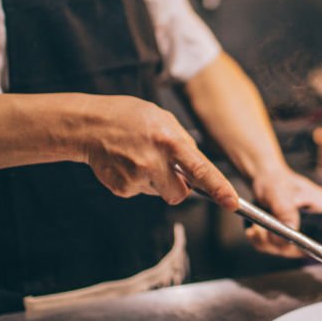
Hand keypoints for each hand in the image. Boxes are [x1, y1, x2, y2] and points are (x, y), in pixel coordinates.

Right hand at [79, 95, 237, 209]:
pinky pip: (141, 192)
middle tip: (164, 167)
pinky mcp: (121, 189)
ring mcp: (135, 177)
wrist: (88, 125)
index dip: (219, 188)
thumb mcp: (163, 119)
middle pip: (180, 193)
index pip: (201, 170)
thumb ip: (183, 144)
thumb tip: (197, 169)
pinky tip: (127, 163)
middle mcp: (153, 161)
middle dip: (178, 186)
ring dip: (156, 181)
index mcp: (169, 141)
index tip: (232, 202)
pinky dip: (137, 181)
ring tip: (140, 157)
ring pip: (160, 193)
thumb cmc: (129, 118)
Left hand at [247, 168, 321, 257]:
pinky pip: (277, 247)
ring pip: (287, 250)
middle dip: (279, 243)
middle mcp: (316, 222)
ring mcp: (302, 229)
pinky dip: (263, 243)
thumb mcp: (279, 193)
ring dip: (267, 243)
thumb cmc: (274, 179)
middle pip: (303, 247)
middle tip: (261, 231)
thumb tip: (292, 228)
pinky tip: (255, 232)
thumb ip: (285, 210)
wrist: (263, 177)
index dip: (305, 243)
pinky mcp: (289, 235)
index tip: (284, 240)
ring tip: (256, 229)